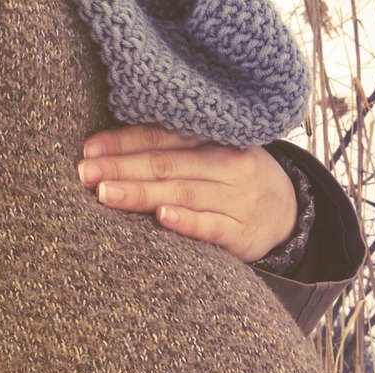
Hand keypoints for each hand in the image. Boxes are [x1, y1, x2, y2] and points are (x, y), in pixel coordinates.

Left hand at [79, 124, 298, 262]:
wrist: (289, 213)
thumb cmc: (233, 180)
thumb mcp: (213, 153)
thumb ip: (173, 148)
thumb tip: (108, 149)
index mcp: (215, 138)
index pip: (163, 136)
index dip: (124, 142)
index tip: (88, 151)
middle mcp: (228, 164)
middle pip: (168, 164)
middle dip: (122, 168)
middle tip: (85, 174)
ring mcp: (238, 199)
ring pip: (184, 192)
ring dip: (143, 193)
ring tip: (106, 194)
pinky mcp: (244, 234)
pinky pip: (212, 226)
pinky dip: (188, 221)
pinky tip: (162, 218)